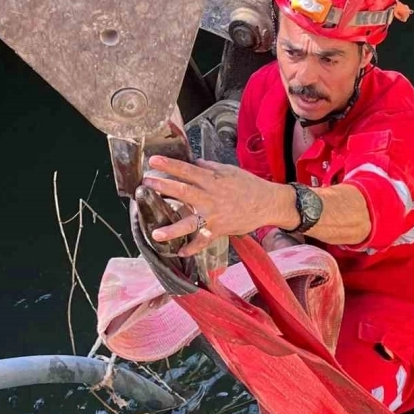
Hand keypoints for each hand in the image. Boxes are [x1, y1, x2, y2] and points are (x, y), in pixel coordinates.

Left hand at [142, 156, 295, 256]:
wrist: (267, 202)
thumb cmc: (248, 185)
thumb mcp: (229, 170)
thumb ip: (208, 168)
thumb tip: (191, 162)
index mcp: (212, 180)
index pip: (187, 170)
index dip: (169, 165)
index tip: (153, 160)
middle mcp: (210, 197)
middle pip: (183, 192)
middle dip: (163, 187)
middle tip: (145, 184)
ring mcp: (214, 216)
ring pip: (190, 223)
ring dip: (172, 229)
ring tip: (156, 233)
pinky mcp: (219, 230)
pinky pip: (203, 241)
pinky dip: (192, 248)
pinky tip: (180, 252)